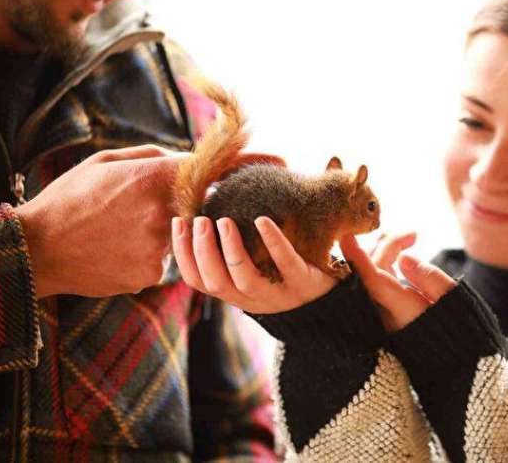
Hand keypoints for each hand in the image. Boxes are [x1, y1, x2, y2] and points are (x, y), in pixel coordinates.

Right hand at [15, 144, 183, 297]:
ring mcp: (158, 248)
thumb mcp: (103, 162)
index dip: (193, 174)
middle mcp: (160, 214)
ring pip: (173, 236)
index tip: (183, 178)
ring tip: (118, 231)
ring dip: (156, 233)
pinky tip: (115, 251)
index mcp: (150, 179)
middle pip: (191, 206)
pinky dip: (143, 256)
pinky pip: (159, 260)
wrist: (37, 249)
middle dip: (172, 205)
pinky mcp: (151, 274)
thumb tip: (184, 158)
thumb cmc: (68, 199)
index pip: (198, 172)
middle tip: (136, 208)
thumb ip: (151, 155)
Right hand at [171, 215, 336, 313]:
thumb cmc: (283, 273)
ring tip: (224, 222)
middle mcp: (250, 298)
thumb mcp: (254, 267)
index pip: (197, 279)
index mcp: (234, 293)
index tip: (178, 222)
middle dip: (201, 250)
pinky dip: (272, 241)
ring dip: (229, 249)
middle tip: (200, 220)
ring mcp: (277, 294)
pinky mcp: (302, 284)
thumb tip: (203, 208)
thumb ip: (230, 248)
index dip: (182, 253)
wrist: (329, 299)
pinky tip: (262, 220)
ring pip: (243, 278)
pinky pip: (285, 263)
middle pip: (214, 281)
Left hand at [340, 234, 455, 331]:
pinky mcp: (387, 315)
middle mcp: (386, 314)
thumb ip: (430, 278)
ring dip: (385, 252)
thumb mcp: (454, 302)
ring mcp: (384, 315)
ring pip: (372, 276)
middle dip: (387, 244)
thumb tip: (404, 258)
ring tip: (409, 239)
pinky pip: (377, 284)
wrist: (456, 367)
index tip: (346, 236)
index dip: (357, 257)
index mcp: (402, 310)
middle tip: (414, 235)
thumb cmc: (461, 333)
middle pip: (373, 270)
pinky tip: (400, 257)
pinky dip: (385, 265)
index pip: (372, 280)